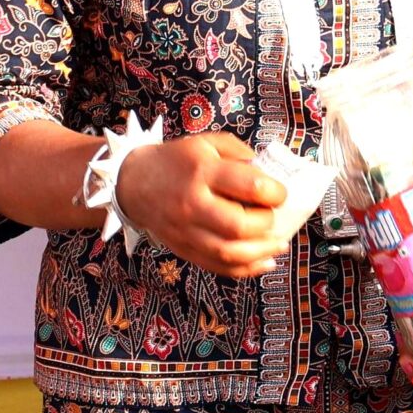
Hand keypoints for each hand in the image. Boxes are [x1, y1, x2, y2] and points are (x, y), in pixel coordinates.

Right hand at [115, 132, 285, 279]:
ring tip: (279, 245)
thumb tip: (270, 177)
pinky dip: (246, 269)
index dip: (275, 193)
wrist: (133, 182)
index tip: (279, 193)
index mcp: (202, 170)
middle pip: (239, 226)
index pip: (249, 186)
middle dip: (267, 224)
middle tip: (272, 216)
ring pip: (230, 253)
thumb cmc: (177, 160)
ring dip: (262, 253)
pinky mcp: (184, 249)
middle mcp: (192, 203)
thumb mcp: (207, 143)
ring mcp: (186, 230)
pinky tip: (264, 262)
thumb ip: (239, 154)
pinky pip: (218, 267)